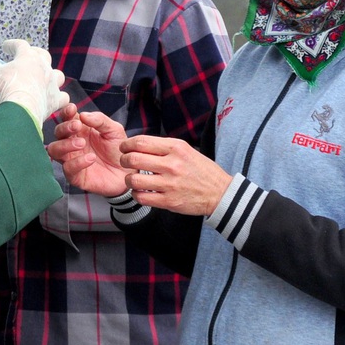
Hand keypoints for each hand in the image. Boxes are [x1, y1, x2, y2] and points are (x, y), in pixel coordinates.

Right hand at [0, 39, 68, 123]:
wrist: (21, 110)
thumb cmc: (6, 88)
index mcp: (28, 57)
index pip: (20, 45)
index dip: (12, 44)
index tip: (5, 47)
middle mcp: (43, 67)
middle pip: (43, 55)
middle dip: (35, 54)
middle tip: (27, 57)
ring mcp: (52, 83)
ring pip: (58, 74)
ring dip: (51, 75)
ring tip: (44, 78)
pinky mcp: (56, 99)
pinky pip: (62, 97)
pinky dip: (59, 97)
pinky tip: (53, 99)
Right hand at [46, 104, 130, 196]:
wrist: (128, 171)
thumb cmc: (117, 149)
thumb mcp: (113, 130)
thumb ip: (100, 120)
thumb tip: (83, 114)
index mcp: (79, 129)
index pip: (66, 118)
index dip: (66, 112)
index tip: (72, 109)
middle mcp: (71, 143)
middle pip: (57, 133)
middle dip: (65, 128)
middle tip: (77, 126)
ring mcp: (71, 159)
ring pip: (54, 150)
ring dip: (65, 145)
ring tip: (82, 143)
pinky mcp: (75, 176)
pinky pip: (68, 168)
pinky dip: (77, 162)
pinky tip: (91, 158)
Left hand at [118, 136, 232, 216]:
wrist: (220, 193)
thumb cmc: (201, 170)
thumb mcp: (186, 150)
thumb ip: (164, 147)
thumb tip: (139, 145)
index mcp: (175, 148)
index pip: (140, 142)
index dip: (126, 145)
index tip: (124, 148)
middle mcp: (172, 164)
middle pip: (133, 159)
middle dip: (123, 160)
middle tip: (125, 163)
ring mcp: (170, 184)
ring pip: (133, 180)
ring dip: (128, 180)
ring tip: (132, 179)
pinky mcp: (169, 201)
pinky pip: (141, 197)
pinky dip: (136, 194)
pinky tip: (141, 192)